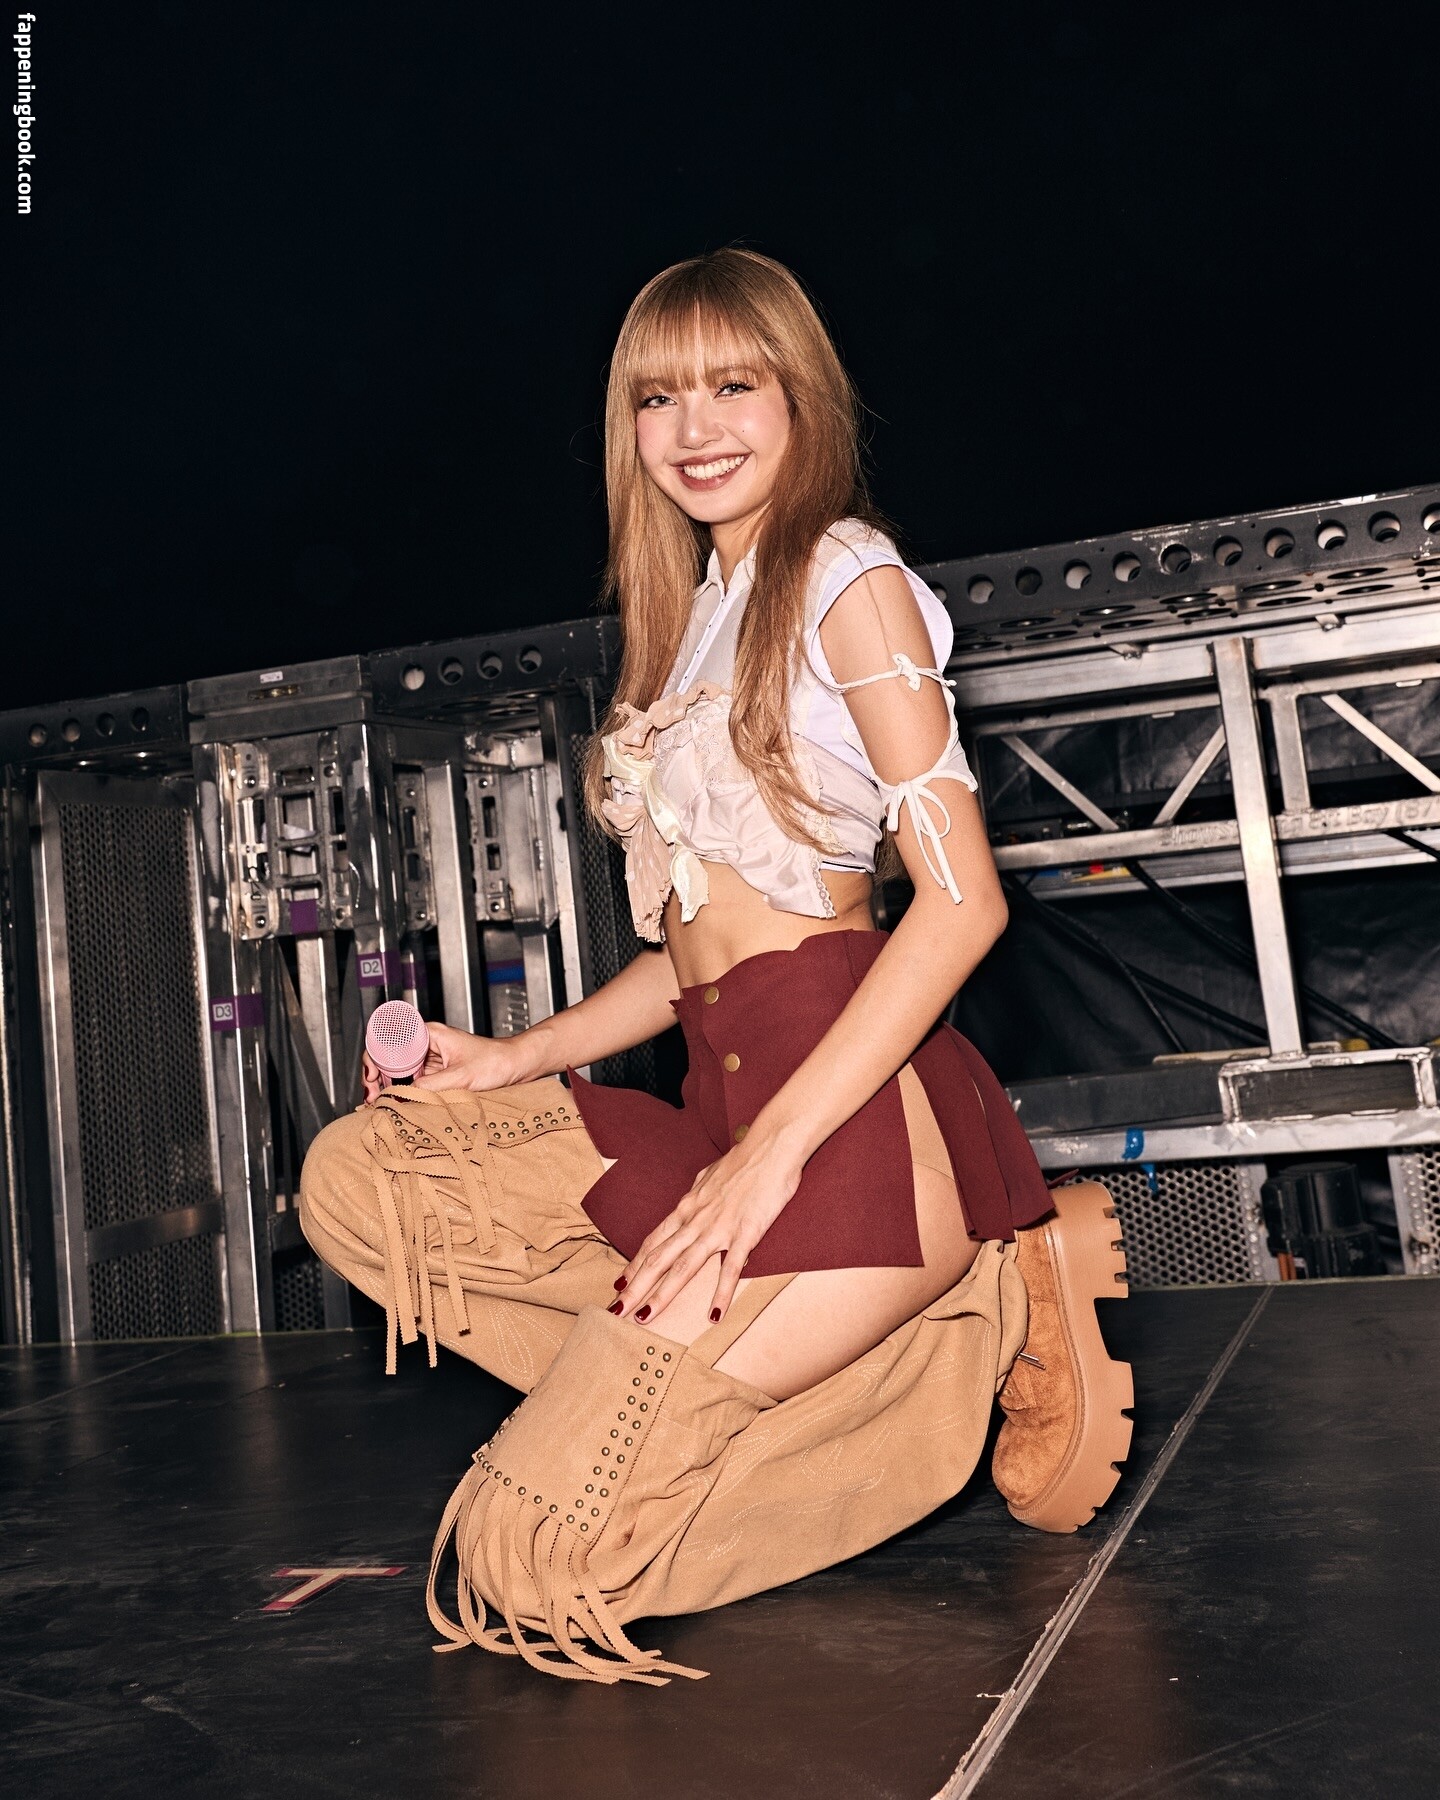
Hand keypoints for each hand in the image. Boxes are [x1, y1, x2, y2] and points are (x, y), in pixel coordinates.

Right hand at [360, 1020, 528, 1104]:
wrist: (517, 1066)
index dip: (374, 1058)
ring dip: (388, 1087)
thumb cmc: (496, 1062)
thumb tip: (400, 1098)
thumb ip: (430, 1088)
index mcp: (429, 1034)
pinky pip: (413, 1082)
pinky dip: (403, 1093)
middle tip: (373, 1099)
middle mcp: (426, 1044)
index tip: (372, 1078)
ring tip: (381, 1105)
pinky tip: (398, 1105)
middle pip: (389, 1057)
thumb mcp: (461, 1078)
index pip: (388, 1039)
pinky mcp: (437, 1073)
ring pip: (399, 1072)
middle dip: (377, 1077)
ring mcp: (431, 1059)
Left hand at [614, 1134, 803, 1323]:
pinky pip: (730, 1269)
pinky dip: (720, 1295)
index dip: (634, 1265)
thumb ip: (699, 1192)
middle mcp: (695, 1220)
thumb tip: (692, 1198)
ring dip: (661, 1295)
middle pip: (658, 1259)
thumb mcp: (710, 1175)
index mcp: (687, 1207)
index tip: (620, 1284)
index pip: (654, 1241)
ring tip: (644, 1318)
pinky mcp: (744, 1233)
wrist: (770, 1147)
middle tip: (616, 1311)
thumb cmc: (744, 1159)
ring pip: (683, 1268)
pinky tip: (713, 1316)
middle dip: (635, 1288)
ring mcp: (718, 1228)